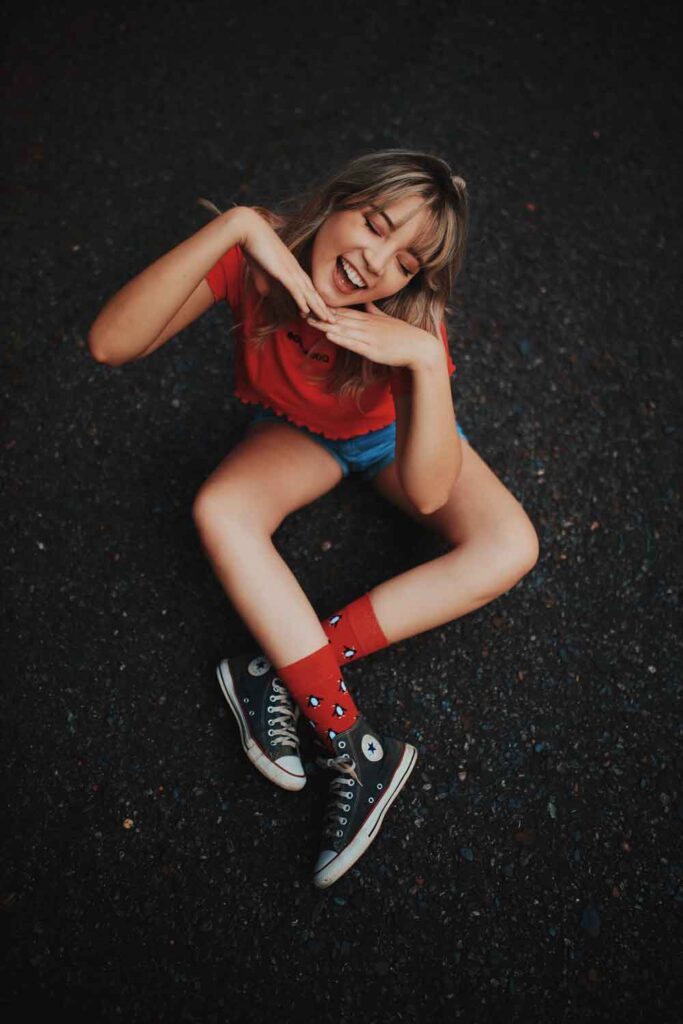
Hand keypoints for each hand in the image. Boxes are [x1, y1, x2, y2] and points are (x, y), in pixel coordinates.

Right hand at [239, 208, 336, 322]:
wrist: (249, 229)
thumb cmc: (254, 246)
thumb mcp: (261, 270)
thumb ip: (265, 282)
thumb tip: (266, 294)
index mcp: (292, 267)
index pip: (308, 287)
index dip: (316, 301)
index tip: (323, 312)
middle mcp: (295, 268)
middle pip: (313, 291)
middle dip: (323, 307)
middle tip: (333, 320)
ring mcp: (290, 269)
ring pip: (308, 292)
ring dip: (318, 308)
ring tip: (328, 320)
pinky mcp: (282, 271)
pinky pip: (295, 289)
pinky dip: (301, 300)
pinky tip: (307, 311)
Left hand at [306, 301, 439, 370]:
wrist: (420, 348)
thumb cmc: (404, 335)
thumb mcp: (388, 320)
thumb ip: (375, 312)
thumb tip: (366, 303)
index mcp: (369, 319)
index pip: (344, 311)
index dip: (327, 307)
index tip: (312, 303)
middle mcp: (366, 325)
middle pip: (339, 318)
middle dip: (320, 315)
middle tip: (302, 309)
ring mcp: (369, 337)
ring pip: (343, 329)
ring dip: (325, 325)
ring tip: (309, 320)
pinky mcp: (372, 349)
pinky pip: (353, 343)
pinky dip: (341, 338)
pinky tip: (329, 334)